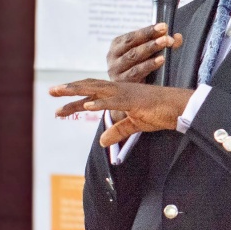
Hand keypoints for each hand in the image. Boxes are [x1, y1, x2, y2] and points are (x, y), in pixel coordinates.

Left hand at [48, 79, 193, 146]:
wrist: (179, 107)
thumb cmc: (160, 113)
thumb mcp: (135, 125)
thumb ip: (117, 131)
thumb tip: (101, 141)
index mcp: (119, 94)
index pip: (92, 95)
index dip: (75, 99)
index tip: (58, 105)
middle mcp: (119, 90)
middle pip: (89, 88)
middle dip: (69, 90)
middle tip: (51, 92)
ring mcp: (126, 93)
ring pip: (96, 91)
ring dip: (77, 92)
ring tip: (60, 93)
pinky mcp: (134, 101)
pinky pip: (113, 102)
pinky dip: (99, 103)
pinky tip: (87, 106)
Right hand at [107, 23, 182, 83]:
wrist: (124, 95)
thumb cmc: (137, 69)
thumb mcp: (147, 54)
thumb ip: (162, 44)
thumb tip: (178, 37)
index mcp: (117, 45)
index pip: (133, 35)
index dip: (148, 31)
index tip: (164, 26)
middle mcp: (112, 56)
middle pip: (132, 45)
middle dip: (151, 38)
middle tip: (166, 35)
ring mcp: (115, 70)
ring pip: (134, 57)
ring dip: (151, 48)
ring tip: (165, 42)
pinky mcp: (121, 82)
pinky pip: (136, 72)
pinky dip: (149, 65)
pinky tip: (161, 59)